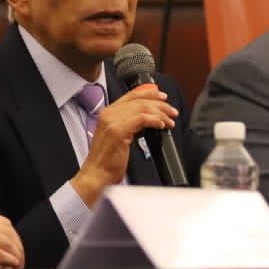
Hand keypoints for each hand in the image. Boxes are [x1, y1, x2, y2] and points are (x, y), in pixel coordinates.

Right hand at [0, 203, 23, 268]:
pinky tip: (11, 266)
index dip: (14, 238)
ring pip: (5, 241)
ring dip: (14, 255)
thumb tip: (7, 239)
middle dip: (17, 247)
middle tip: (20, 262)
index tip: (17, 251)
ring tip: (16, 267)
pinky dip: (7, 259)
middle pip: (7, 230)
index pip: (3, 222)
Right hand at [69, 85, 177, 206]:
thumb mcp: (118, 136)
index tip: (163, 98)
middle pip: (139, 100)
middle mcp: (108, 114)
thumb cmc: (106, 161)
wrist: (97, 174)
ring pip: (142, 108)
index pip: (131, 95)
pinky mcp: (118, 131)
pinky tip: (161, 125)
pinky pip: (142, 119)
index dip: (150, 93)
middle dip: (160, 104)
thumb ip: (129, 124)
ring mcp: (112, 121)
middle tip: (171, 111)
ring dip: (160, 113)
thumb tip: (148, 119)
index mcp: (107, 113)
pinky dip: (155, 120)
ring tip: (169, 121)